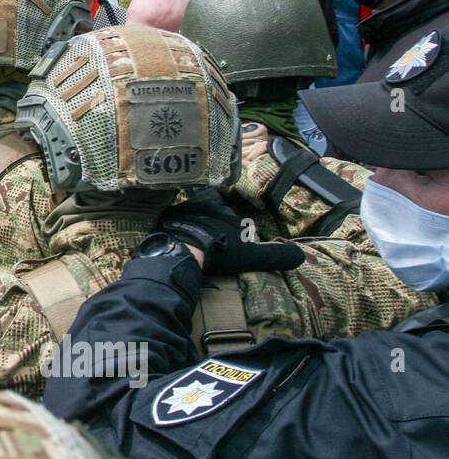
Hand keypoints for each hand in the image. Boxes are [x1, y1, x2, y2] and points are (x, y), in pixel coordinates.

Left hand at [157, 190, 304, 274]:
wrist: (182, 251)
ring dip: (188, 228)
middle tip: (208, 237)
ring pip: (183, 218)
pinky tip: (177, 248)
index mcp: (215, 205)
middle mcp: (193, 204)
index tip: (223, 221)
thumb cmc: (218, 248)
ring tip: (192, 244)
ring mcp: (173, 214)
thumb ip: (275, 255)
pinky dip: (173, 236)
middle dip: (204, 220)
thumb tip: (300, 257)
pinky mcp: (158, 226)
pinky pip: (167, 228)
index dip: (221, 210)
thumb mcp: (251, 254)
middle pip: (200, 209)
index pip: (219, 201)